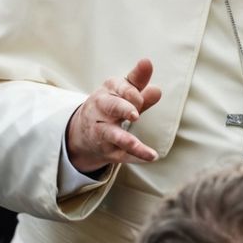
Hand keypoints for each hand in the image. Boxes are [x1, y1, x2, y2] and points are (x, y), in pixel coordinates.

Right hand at [65, 58, 161, 172]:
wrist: (84, 130)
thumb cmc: (112, 104)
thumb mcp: (123, 91)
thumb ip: (139, 85)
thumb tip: (157, 89)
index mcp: (108, 91)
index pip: (119, 87)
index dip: (131, 93)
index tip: (140, 98)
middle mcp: (101, 110)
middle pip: (111, 106)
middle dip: (122, 108)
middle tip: (135, 114)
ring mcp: (102, 131)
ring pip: (113, 135)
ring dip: (128, 141)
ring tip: (145, 149)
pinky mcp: (107, 149)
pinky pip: (121, 154)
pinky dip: (135, 156)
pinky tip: (151, 157)